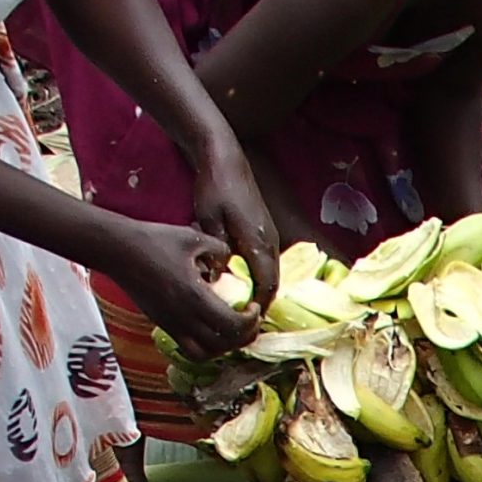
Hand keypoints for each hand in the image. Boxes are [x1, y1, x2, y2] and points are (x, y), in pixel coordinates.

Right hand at [106, 220, 258, 360]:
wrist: (116, 249)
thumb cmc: (153, 240)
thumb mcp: (192, 238)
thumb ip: (218, 249)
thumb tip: (233, 260)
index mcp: (194, 297)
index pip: (232, 325)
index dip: (250, 322)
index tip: (253, 308)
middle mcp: (183, 317)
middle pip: (224, 345)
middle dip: (244, 336)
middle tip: (250, 321)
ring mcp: (172, 325)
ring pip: (207, 354)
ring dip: (225, 347)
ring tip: (233, 330)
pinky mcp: (163, 325)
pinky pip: (190, 351)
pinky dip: (206, 350)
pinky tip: (212, 332)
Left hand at [190, 139, 277, 312]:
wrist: (226, 158)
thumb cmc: (215, 187)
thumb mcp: (208, 221)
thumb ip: (216, 253)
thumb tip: (219, 281)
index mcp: (259, 243)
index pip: (266, 286)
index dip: (259, 308)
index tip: (246, 322)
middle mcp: (271, 243)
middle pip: (272, 283)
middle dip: (260, 303)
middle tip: (243, 319)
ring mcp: (271, 236)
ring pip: (270, 272)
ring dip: (259, 289)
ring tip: (241, 303)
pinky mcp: (265, 231)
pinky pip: (265, 261)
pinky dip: (256, 274)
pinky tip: (239, 278)